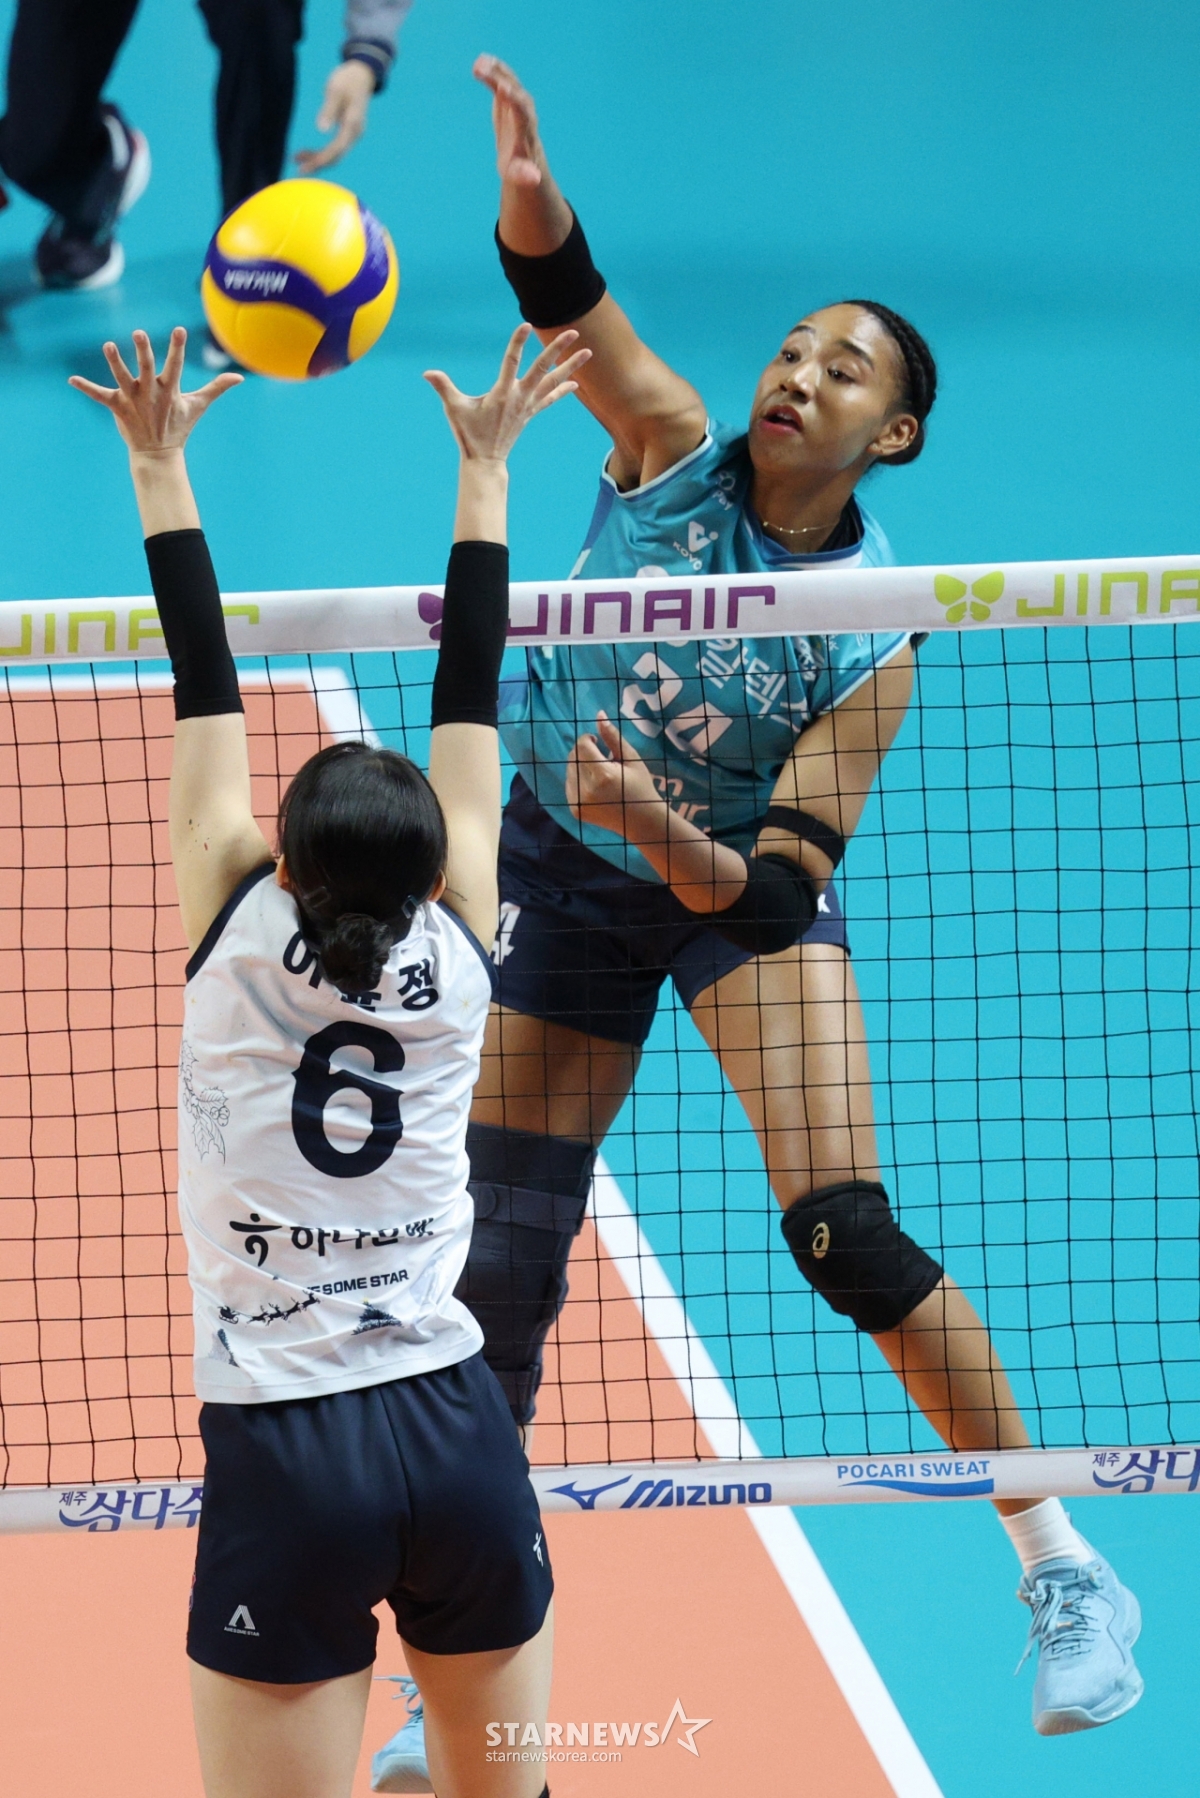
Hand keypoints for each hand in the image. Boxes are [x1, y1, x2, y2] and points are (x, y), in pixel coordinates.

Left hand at [68, 328, 240, 454]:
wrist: (158, 454)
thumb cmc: (179, 426)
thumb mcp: (198, 406)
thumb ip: (217, 388)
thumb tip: (239, 377)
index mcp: (169, 390)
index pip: (175, 365)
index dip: (177, 348)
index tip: (178, 330)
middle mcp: (150, 393)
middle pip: (146, 368)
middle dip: (143, 351)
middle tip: (138, 333)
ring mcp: (133, 400)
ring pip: (122, 378)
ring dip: (115, 362)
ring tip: (109, 345)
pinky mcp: (117, 407)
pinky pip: (99, 396)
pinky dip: (86, 388)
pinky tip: (71, 380)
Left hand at [294, 59, 374, 173]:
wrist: (362, 75)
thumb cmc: (347, 79)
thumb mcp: (335, 90)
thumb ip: (329, 110)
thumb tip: (321, 130)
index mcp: (353, 124)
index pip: (337, 148)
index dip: (322, 158)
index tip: (307, 165)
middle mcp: (355, 133)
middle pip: (337, 156)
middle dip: (318, 163)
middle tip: (298, 169)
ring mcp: (352, 135)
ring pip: (335, 154)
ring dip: (317, 159)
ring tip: (296, 159)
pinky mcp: (347, 133)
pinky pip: (334, 148)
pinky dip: (321, 152)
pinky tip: (305, 153)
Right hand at [424, 323, 589, 462]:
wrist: (486, 461)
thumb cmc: (468, 434)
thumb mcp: (454, 409)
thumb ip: (443, 387)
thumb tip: (427, 373)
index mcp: (501, 393)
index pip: (511, 362)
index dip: (518, 343)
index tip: (526, 326)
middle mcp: (519, 397)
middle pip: (543, 369)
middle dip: (558, 350)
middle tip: (574, 333)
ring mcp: (527, 405)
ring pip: (553, 382)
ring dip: (571, 367)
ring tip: (588, 353)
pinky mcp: (530, 413)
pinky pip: (550, 399)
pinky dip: (562, 390)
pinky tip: (575, 382)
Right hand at [473, 54, 543, 186]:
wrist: (523, 155)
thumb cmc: (518, 167)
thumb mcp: (519, 174)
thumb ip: (524, 174)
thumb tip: (534, 178)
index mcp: (526, 131)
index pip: (522, 113)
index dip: (514, 99)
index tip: (503, 88)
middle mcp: (525, 112)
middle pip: (514, 92)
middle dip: (500, 79)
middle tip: (483, 69)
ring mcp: (518, 101)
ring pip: (508, 81)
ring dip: (495, 70)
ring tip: (479, 63)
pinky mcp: (509, 96)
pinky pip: (501, 80)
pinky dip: (492, 70)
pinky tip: (479, 61)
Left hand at [566, 712, 664, 839]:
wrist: (642, 822)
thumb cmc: (641, 787)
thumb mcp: (632, 759)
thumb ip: (613, 737)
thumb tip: (599, 714)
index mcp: (603, 775)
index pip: (581, 745)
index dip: (588, 739)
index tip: (598, 743)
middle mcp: (587, 790)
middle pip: (572, 756)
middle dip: (583, 752)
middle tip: (600, 758)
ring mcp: (578, 802)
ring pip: (569, 770)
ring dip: (579, 765)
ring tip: (599, 773)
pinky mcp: (575, 810)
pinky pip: (569, 785)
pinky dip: (578, 780)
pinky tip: (595, 786)